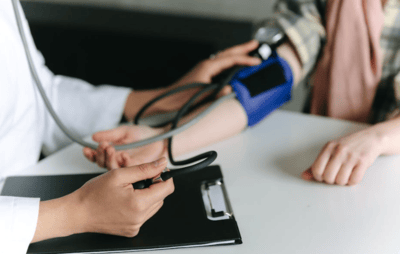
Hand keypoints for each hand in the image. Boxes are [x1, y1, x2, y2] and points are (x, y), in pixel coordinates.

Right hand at [32, 158, 173, 241]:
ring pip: (153, 205)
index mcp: (139, 204)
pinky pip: (144, 215)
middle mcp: (140, 218)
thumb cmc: (93, 194)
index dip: (164, 176)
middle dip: (152, 185)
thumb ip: (144, 169)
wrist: (77, 213)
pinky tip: (124, 201)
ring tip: (128, 190)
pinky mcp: (131, 230)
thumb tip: (162, 163)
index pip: (167, 188)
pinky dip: (139, 206)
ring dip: (146, 195)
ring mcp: (136, 226)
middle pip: (161, 197)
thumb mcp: (119, 175)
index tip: (156, 170)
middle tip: (134, 179)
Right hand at [83, 125, 166, 169]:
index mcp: (114, 154)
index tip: (86, 149)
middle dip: (100, 155)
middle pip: (104, 165)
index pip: (98, 158)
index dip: (92, 154)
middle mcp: (119, 163)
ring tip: (110, 148)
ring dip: (110, 159)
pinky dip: (124, 162)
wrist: (161, 138)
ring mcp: (128, 169)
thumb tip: (94, 137)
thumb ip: (110, 134)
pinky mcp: (137, 172)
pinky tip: (123, 155)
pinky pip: (128, 170)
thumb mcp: (125, 132)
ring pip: (113, 169)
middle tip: (103, 145)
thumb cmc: (144, 135)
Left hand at [166, 40, 261, 104]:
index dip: (245, 60)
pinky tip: (233, 65)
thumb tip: (230, 89)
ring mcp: (204, 68)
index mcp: (207, 67)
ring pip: (224, 57)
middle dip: (242, 48)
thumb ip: (217, 93)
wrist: (167, 100)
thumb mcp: (202, 96)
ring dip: (236, 54)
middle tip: (255, 44)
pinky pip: (220, 64)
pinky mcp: (203, 74)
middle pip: (228, 53)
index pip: (231, 60)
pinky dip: (229, 62)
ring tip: (247, 51)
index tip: (257, 62)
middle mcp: (206, 65)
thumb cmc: (180, 98)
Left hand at [301, 127, 384, 184]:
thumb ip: (316, 164)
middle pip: (328, 177)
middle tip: (335, 175)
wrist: (370, 138)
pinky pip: (354, 180)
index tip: (324, 175)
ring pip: (341, 180)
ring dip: (342, 181)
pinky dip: (352, 181)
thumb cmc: (347, 147)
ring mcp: (351, 156)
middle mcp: (339, 151)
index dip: (319, 177)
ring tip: (345, 174)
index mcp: (328, 148)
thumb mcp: (330, 151)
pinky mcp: (363, 161)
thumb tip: (304, 176)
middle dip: (331, 180)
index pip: (316, 169)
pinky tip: (353, 174)